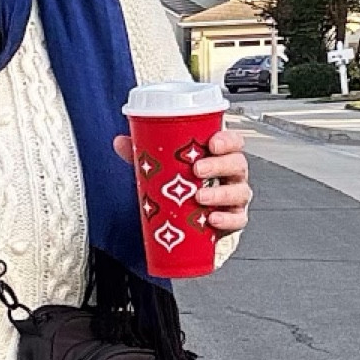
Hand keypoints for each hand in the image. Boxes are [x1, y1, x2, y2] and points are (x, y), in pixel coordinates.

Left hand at [113, 127, 251, 232]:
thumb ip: (145, 153)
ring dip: (221, 193)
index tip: (211, 143)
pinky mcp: (234, 219)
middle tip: (197, 169)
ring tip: (199, 197)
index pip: (234, 142)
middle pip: (237, 164)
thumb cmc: (184, 186)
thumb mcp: (165, 168)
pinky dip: (227, 219)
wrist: (190, 220)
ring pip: (239, 192)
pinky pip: (237, 219)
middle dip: (219, 165)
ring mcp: (235, 197)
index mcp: (220, 156)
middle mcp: (233, 175)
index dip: (227, 140)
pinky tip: (213, 219)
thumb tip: (120, 142)